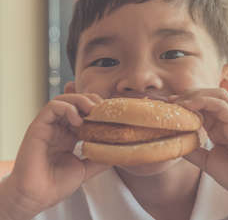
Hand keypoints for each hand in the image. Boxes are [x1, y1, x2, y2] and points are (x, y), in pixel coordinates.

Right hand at [3, 93, 109, 217]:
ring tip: (93, 110)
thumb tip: (119, 153)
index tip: (112, 116)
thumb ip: (100, 159)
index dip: (98, 111)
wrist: (38, 197)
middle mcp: (58, 128)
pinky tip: (78, 120)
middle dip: (92, 101)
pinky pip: (52, 107)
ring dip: (81, 100)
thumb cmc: (57, 185)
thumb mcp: (86, 169)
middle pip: (75, 102)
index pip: (84, 113)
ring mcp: (48, 126)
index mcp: (69, 136)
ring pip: (64, 100)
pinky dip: (67, 108)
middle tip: (104, 109)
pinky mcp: (38, 127)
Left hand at [169, 88, 227, 201]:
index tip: (167, 107)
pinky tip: (188, 105)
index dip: (185, 104)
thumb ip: (195, 152)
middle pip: (209, 95)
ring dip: (195, 94)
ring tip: (177, 101)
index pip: (203, 107)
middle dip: (187, 95)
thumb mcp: (209, 163)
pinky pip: (221, 105)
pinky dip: (203, 101)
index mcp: (222, 128)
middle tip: (168, 101)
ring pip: (216, 95)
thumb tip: (175, 145)